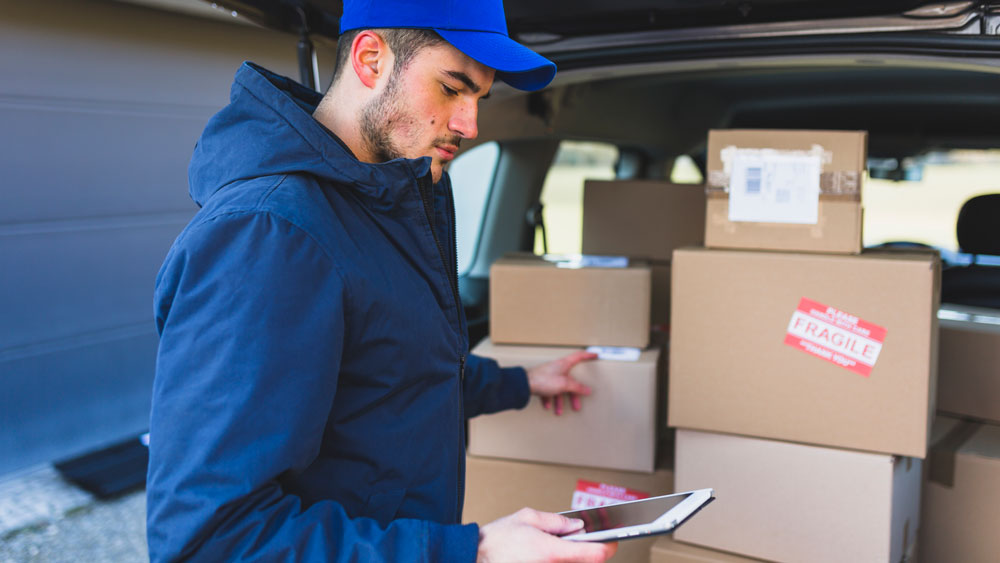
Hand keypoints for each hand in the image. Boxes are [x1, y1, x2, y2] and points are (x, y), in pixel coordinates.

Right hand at [477, 508, 617, 562]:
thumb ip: (556, 521)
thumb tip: (575, 526)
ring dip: (574, 557)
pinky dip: (562, 562)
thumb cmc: (494, 542)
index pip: (596, 554)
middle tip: (586, 539)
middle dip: (589, 551)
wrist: (473, 559)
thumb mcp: (526, 518)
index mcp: (552, 552)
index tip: (612, 540)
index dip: (609, 546)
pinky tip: (553, 554)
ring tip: (567, 545)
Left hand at [526, 351, 597, 414]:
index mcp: (564, 364)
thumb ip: (577, 387)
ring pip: (558, 390)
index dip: (588, 355)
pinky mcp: (541, 382)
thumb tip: (587, 390)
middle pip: (570, 382)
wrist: (524, 384)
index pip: (579, 356)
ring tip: (558, 411)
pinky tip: (547, 406)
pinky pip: (548, 392)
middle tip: (577, 405)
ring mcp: (549, 375)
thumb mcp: (564, 384)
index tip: (594, 355)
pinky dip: (549, 400)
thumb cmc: (542, 379)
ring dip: (559, 402)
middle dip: (573, 396)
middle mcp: (557, 368)